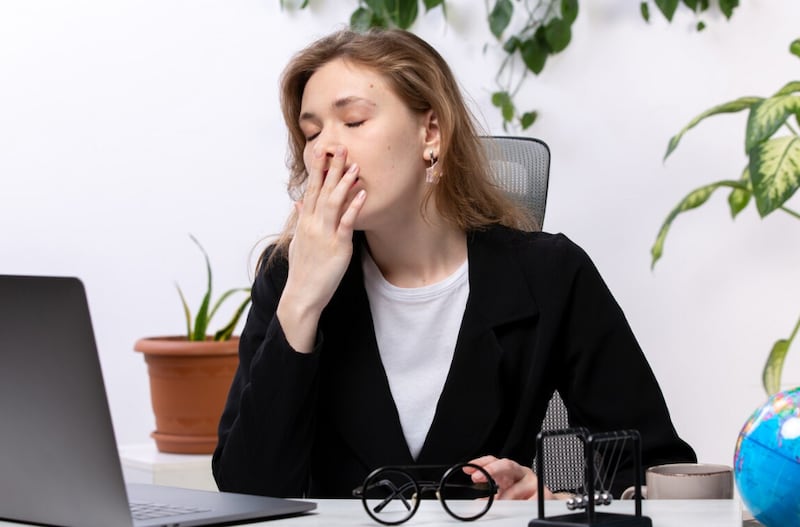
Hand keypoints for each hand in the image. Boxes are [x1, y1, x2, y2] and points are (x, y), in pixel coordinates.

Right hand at [277, 144, 365, 352]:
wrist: (302, 295)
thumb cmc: (303, 270)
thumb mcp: (298, 242)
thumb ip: (300, 219)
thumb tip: (299, 202)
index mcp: (305, 222)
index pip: (311, 190)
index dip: (317, 170)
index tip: (323, 152)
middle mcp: (312, 224)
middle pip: (322, 191)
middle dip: (331, 169)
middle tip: (340, 148)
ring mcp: (324, 235)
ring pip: (333, 202)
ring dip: (344, 183)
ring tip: (354, 166)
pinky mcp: (337, 247)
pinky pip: (346, 223)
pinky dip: (354, 207)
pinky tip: (362, 194)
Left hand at [465, 455, 554, 499]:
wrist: (548, 504)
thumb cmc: (524, 499)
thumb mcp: (505, 495)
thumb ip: (491, 496)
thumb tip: (478, 503)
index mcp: (509, 472)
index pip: (493, 461)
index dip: (481, 463)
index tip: (468, 469)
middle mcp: (521, 473)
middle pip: (506, 465)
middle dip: (491, 470)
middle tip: (477, 478)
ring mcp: (533, 482)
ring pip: (515, 488)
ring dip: (504, 499)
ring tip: (499, 506)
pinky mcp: (544, 493)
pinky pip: (530, 501)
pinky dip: (522, 507)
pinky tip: (518, 510)